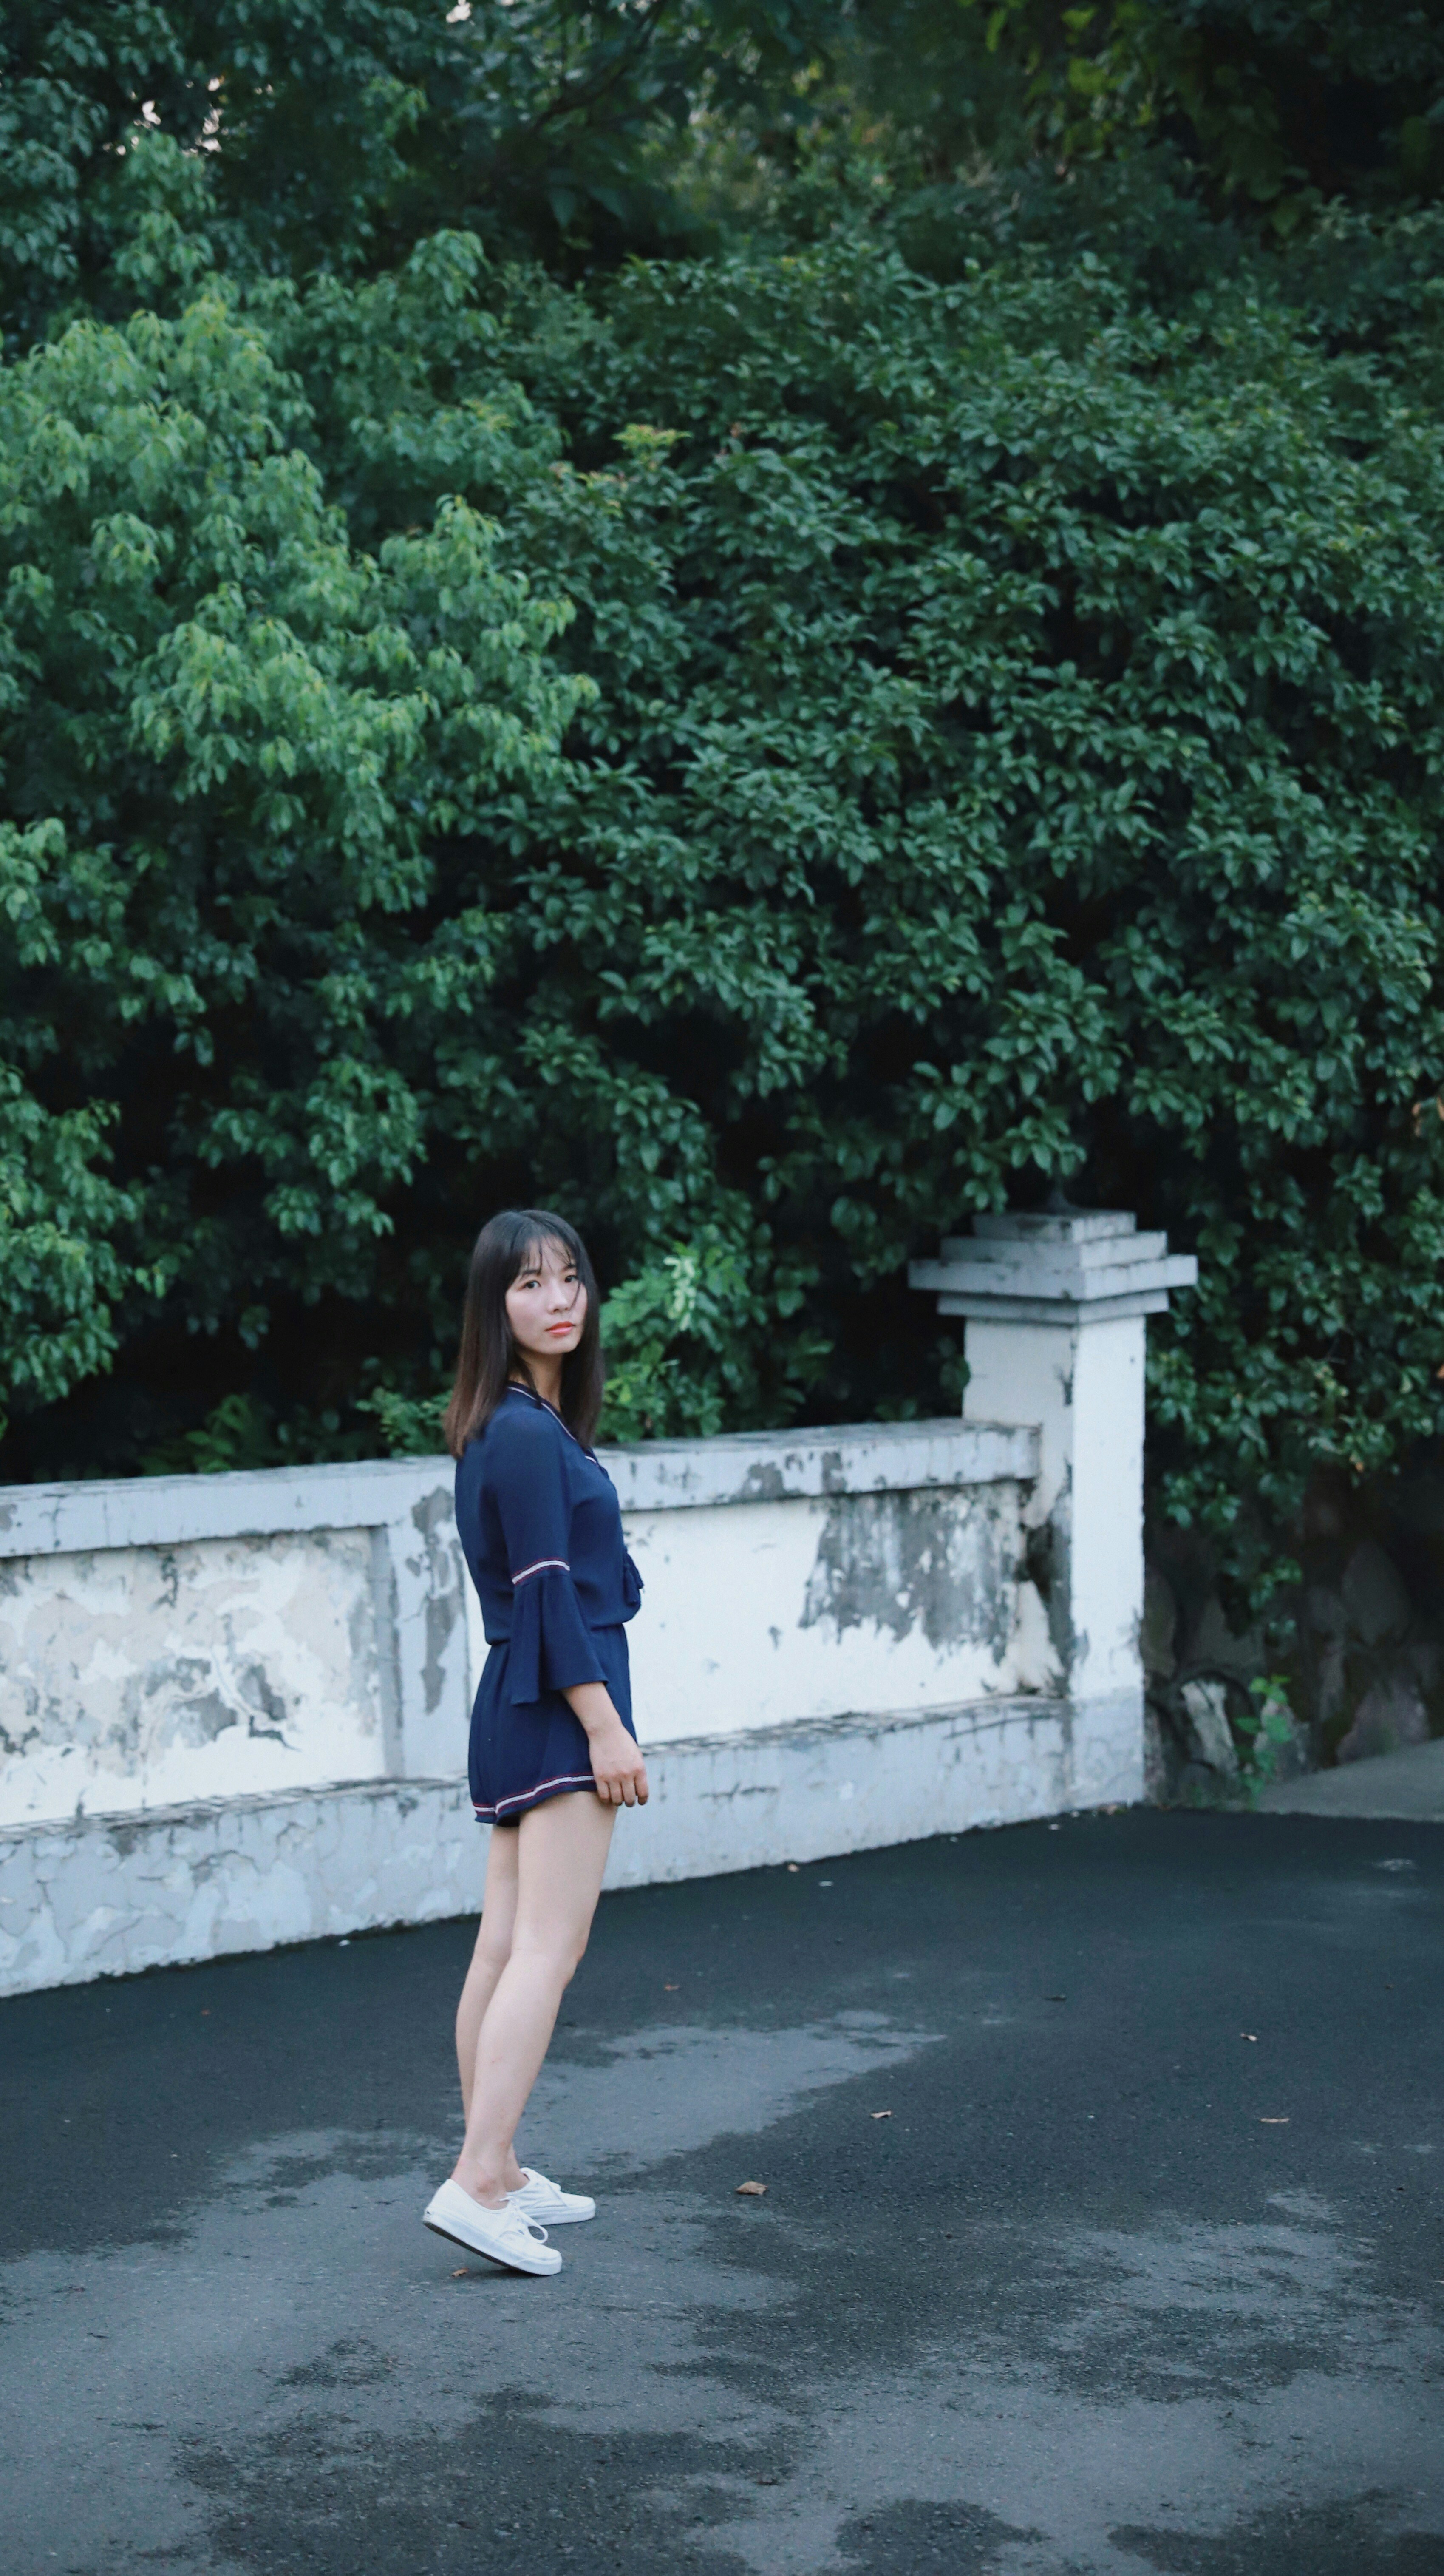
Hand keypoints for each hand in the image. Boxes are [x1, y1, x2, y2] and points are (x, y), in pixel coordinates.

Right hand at [563, 1683, 649, 1806]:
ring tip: (617, 1799)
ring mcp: (613, 1776)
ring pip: (617, 1800)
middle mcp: (627, 1774)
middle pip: (630, 1799)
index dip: (642, 1800)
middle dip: (630, 1802)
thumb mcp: (636, 1755)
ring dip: (618, 1802)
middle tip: (628, 1801)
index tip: (640, 1802)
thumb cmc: (622, 1742)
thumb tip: (639, 1789)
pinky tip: (608, 1796)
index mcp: (639, 1769)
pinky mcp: (600, 1776)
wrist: (606, 1730)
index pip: (643, 1793)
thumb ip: (639, 1771)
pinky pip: (604, 1796)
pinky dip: (607, 1800)